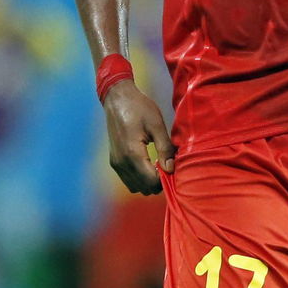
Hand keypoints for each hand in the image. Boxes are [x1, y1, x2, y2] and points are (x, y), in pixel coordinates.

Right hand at [103, 80, 175, 194]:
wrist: (117, 99)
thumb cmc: (139, 108)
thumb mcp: (157, 125)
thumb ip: (164, 148)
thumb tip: (171, 168)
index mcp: (132, 154)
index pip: (151, 182)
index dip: (165, 179)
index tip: (173, 167)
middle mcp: (121, 162)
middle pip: (144, 188)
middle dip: (158, 182)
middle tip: (168, 165)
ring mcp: (116, 163)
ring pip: (135, 187)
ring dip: (149, 181)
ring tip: (159, 164)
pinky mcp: (114, 161)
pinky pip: (128, 180)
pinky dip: (140, 178)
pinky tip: (149, 163)